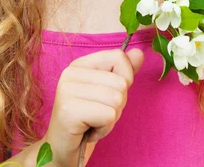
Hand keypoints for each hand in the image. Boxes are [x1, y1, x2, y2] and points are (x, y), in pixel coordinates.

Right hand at [44, 47, 144, 166]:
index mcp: (79, 64)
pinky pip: (109, 115)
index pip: (118, 57)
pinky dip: (105, 129)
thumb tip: (139, 52)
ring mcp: (67, 90)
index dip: (124, 80)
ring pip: (117, 99)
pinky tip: (89, 131)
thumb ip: (123, 72)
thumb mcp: (108, 93)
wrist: (63, 151)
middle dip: (117, 105)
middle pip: (121, 82)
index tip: (106, 96)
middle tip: (97, 114)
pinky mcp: (69, 110)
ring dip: (111, 119)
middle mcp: (70, 73)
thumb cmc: (87, 121)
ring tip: (92, 122)